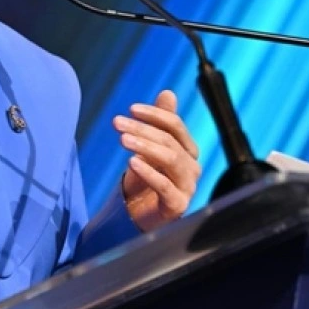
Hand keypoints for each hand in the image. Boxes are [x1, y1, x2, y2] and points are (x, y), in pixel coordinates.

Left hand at [114, 89, 200, 231]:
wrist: (141, 216)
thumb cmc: (147, 180)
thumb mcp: (150, 149)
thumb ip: (160, 123)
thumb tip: (168, 93)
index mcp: (187, 150)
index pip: (175, 126)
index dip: (155, 115)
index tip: (131, 109)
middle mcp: (191, 167)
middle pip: (169, 141)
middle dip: (142, 129)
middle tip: (117, 122)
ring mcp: (186, 187)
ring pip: (170, 160)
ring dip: (145, 146)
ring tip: (123, 139)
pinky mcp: (178, 205)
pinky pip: (165, 187)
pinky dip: (149, 173)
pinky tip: (132, 162)